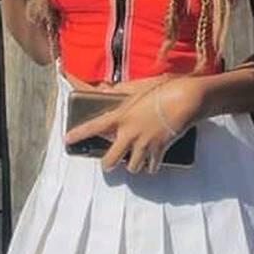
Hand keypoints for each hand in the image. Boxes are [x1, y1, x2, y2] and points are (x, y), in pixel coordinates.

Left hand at [64, 78, 200, 174]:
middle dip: (108, 164)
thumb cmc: (163, 88)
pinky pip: (152, 167)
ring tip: (135, 159)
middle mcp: (129, 134)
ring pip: (131, 167)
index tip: (67, 140)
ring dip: (132, 164)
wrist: (186, 99)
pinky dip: (151, 166)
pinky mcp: (160, 150)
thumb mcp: (139, 86)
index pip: (94, 126)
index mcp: (122, 116)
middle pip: (110, 160)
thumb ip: (122, 91)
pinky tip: (153, 160)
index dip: (78, 134)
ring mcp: (144, 144)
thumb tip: (109, 89)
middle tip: (110, 162)